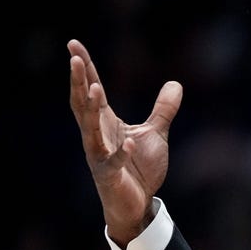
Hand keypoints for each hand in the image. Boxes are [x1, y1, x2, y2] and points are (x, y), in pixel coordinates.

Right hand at [68, 39, 181, 246]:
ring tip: (94, 87)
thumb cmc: (139, 169)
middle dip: (79, 82)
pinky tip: (128, 143)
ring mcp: (100, 156)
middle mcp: (97, 136)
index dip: (85, 68)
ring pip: (90, 129)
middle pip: (83, 104)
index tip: (74, 45)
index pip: (92, 90)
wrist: (137, 204)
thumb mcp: (154, 134)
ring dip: (92, 109)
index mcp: (105, 122)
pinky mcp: (109, 176)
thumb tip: (176, 83)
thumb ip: (163, 110)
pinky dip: (121, 152)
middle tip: (74, 58)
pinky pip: (114, 162)